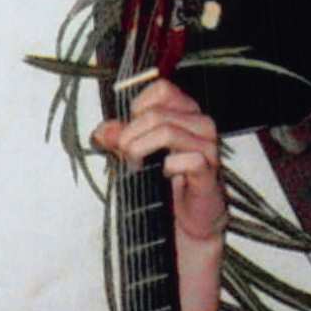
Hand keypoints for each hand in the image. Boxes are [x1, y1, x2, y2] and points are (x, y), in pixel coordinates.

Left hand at [92, 76, 226, 244]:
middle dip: (131, 134)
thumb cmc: (166, 184)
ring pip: (169, 131)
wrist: (187, 220)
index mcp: (184, 112)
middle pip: (158, 112)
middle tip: (124, 154)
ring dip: (143, 149)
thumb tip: (102, 131)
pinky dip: (169, 167)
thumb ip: (120, 140)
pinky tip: (163, 175)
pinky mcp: (209, 170)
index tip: (127, 131)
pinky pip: (188, 159)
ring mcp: (207, 146)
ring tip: (136, 165)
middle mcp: (199, 123)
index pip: (161, 89)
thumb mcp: (136, 156)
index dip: (137, 108)